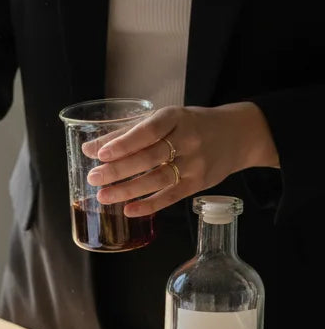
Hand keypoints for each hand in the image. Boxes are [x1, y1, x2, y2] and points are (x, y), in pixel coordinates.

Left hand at [83, 102, 279, 215]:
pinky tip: (129, 210)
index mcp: (175, 118)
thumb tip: (89, 149)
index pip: (148, 131)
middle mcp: (188, 139)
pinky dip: (149, 205)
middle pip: (150, 157)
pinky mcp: (199, 183)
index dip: (124, 143)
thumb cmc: (191, 125)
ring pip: (158, 179)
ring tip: (103, 196)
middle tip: (94, 178)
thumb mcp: (164, 120)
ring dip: (128, 190)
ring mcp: (195, 163)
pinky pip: (171, 196)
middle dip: (118, 169)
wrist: (238, 135)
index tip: (101, 154)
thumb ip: (127, 133)